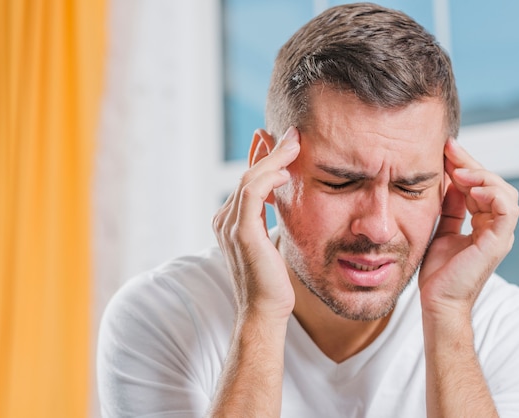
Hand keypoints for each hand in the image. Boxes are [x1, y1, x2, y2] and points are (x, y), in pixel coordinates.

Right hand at [212, 126, 300, 321]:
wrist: (265, 310)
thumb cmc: (271, 280)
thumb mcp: (270, 241)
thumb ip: (269, 218)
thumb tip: (281, 198)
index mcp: (229, 221)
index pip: (246, 181)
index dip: (262, 157)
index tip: (281, 141)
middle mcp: (223, 219)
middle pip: (247, 175)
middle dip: (270, 151)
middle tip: (292, 134)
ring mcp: (229, 225)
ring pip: (249, 179)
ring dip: (274, 158)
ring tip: (295, 143)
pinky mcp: (241, 232)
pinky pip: (253, 193)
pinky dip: (269, 176)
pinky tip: (287, 169)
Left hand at [418, 138, 518, 317]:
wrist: (437, 301)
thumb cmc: (437, 272)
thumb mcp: (440, 229)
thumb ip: (449, 207)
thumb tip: (446, 180)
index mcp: (483, 223)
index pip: (479, 185)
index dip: (464, 165)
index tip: (445, 149)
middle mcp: (495, 227)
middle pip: (493, 184)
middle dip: (471, 163)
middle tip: (449, 149)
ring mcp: (499, 235)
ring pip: (504, 192)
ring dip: (482, 176)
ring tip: (458, 172)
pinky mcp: (497, 242)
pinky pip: (506, 210)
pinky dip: (491, 194)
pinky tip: (470, 189)